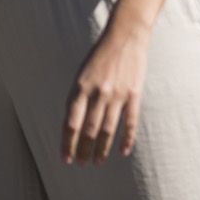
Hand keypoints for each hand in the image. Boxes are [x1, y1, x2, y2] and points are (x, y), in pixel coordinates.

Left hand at [62, 24, 149, 164]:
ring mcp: (117, 94)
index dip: (68, 144)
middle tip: (82, 164)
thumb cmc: (100, 55)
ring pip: (108, 129)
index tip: (66, 159)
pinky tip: (123, 151)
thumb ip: (77, 98)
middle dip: (84, 150)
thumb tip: (72, 126)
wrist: (126, 35)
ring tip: (98, 162)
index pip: (71, 124)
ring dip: (102, 149)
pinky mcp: (133, 93)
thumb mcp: (82, 74)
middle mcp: (98, 93)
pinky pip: (130, 121)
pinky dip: (127, 138)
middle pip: (89, 131)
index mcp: (80, 88)